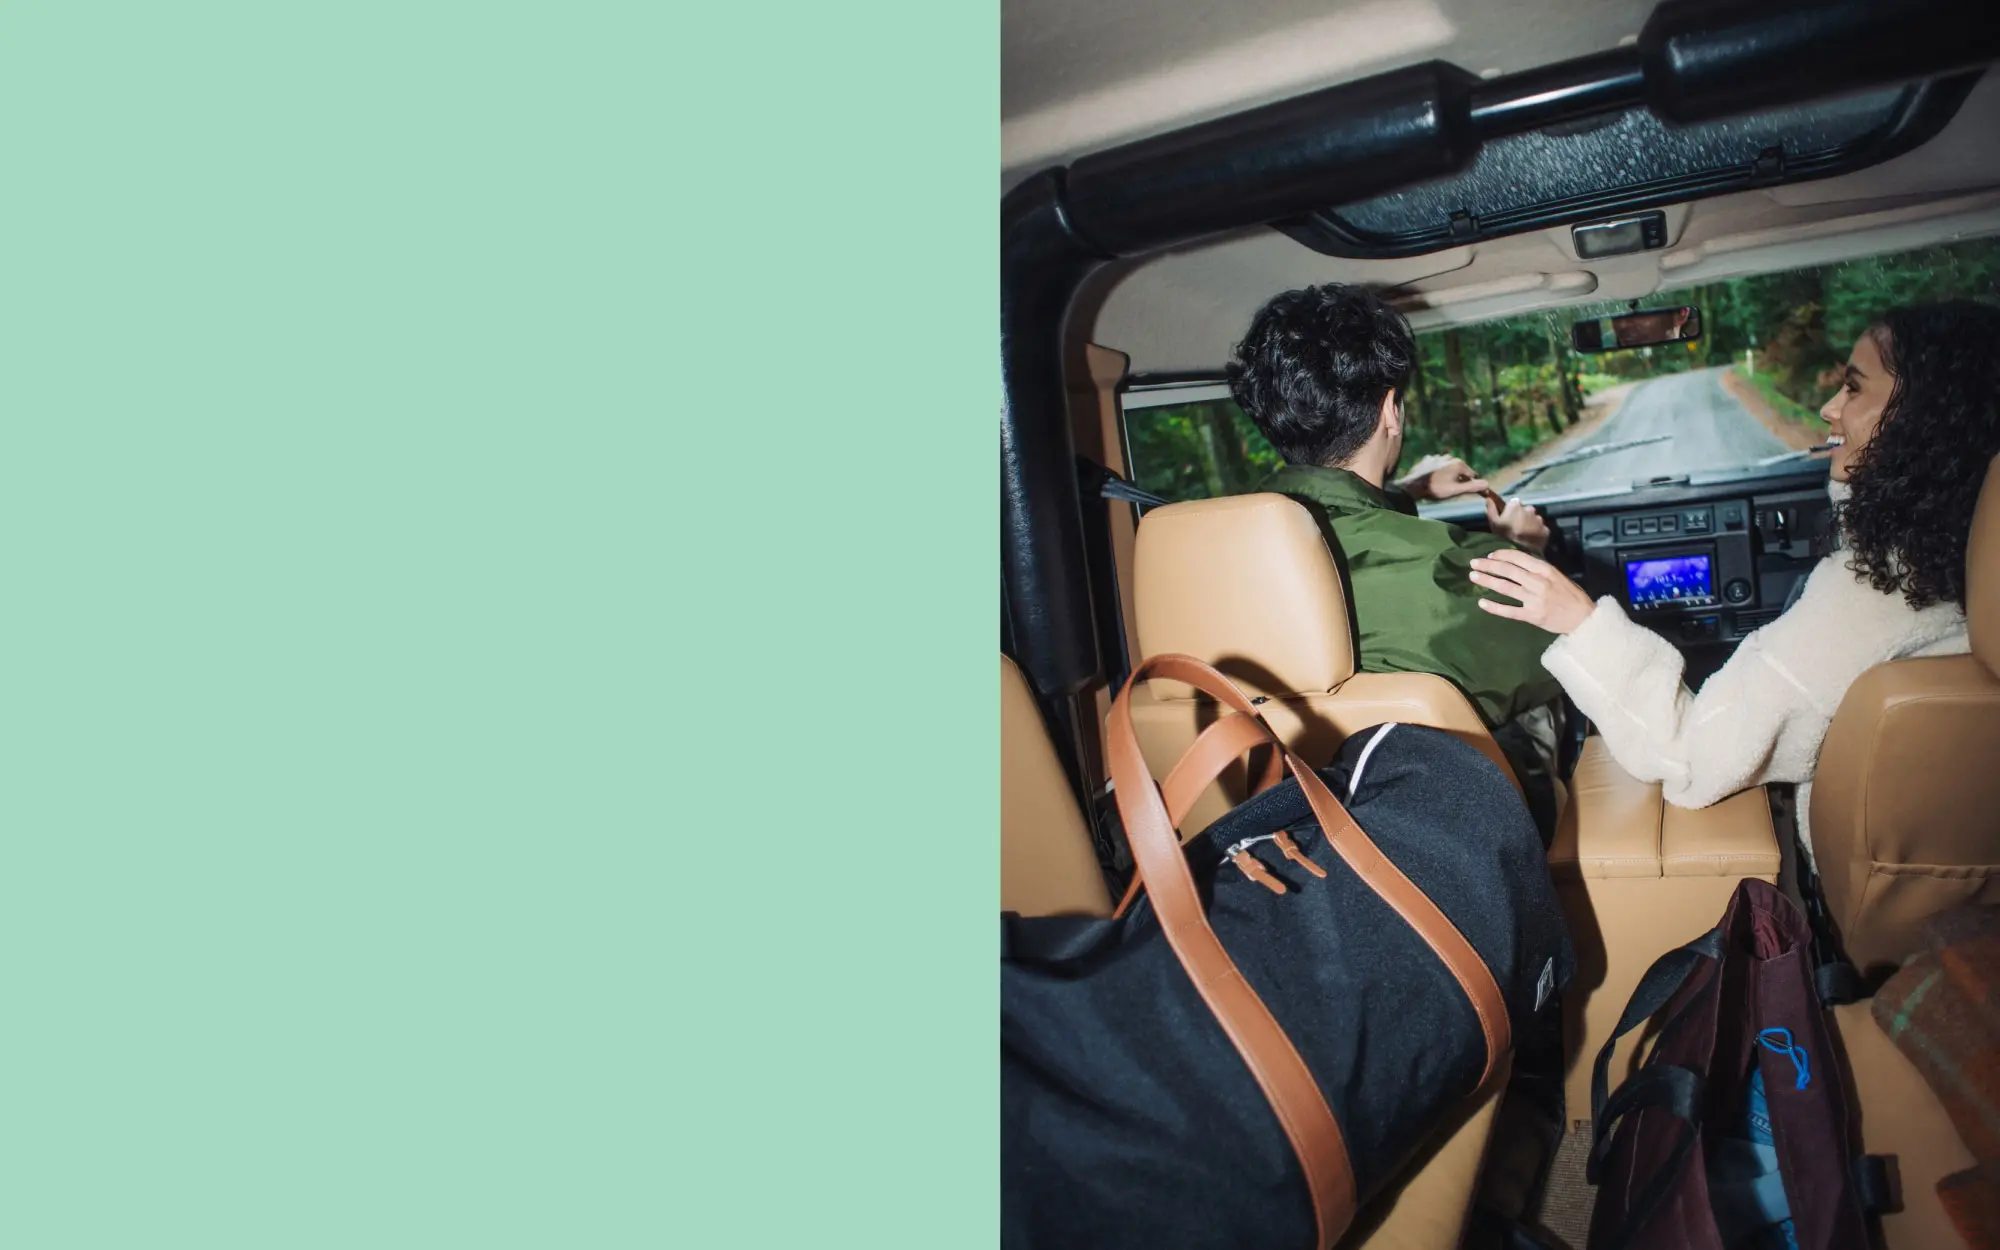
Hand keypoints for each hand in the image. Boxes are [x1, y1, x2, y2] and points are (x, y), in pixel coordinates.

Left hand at [1398, 454, 1488, 501]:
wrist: (1413, 486)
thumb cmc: (1436, 489)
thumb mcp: (1455, 490)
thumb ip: (1471, 486)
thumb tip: (1487, 484)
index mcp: (1459, 463)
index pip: (1471, 474)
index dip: (1469, 483)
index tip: (1463, 490)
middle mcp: (1449, 457)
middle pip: (1459, 469)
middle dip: (1457, 478)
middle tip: (1450, 489)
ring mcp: (1437, 457)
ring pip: (1448, 466)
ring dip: (1447, 474)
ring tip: (1440, 484)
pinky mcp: (1427, 459)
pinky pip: (1436, 465)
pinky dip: (1437, 470)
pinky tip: (1432, 478)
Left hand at [1469, 549, 1597, 634]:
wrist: (1583, 618)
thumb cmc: (1571, 596)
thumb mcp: (1557, 576)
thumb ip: (1539, 570)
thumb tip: (1517, 563)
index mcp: (1545, 570)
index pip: (1518, 558)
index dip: (1502, 555)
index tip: (1489, 555)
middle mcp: (1538, 582)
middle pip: (1508, 571)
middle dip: (1489, 565)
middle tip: (1474, 563)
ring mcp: (1534, 599)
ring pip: (1506, 588)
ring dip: (1487, 581)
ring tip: (1473, 576)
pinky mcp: (1532, 616)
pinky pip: (1509, 611)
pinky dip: (1494, 607)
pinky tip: (1481, 603)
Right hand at [1485, 493, 1549, 553]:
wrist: (1520, 552)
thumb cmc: (1503, 536)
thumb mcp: (1493, 523)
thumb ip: (1491, 509)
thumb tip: (1489, 498)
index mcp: (1516, 505)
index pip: (1514, 503)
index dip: (1511, 511)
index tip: (1508, 519)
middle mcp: (1530, 509)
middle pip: (1526, 510)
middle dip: (1522, 517)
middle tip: (1517, 528)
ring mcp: (1539, 520)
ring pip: (1535, 519)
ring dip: (1530, 524)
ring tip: (1524, 535)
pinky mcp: (1546, 530)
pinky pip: (1541, 529)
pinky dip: (1537, 533)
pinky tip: (1531, 540)